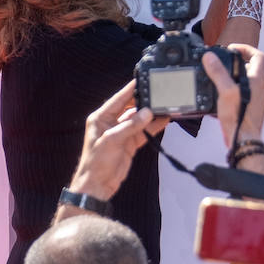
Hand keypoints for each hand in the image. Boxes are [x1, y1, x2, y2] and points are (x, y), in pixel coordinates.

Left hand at [67, 80, 169, 202]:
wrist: (98, 185)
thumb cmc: (96, 162)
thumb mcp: (112, 141)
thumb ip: (130, 126)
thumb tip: (147, 113)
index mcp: (101, 118)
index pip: (119, 98)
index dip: (131, 88)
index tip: (144, 79)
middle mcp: (112, 122)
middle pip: (132, 107)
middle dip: (146, 101)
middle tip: (161, 93)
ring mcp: (122, 132)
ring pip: (140, 118)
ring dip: (152, 114)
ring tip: (167, 106)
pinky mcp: (131, 142)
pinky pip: (145, 130)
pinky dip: (155, 125)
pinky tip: (166, 119)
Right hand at [202, 43, 263, 146]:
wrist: (244, 138)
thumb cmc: (239, 116)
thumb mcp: (225, 91)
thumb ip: (218, 73)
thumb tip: (210, 57)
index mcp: (258, 79)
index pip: (258, 55)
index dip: (246, 48)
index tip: (232, 48)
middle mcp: (261, 87)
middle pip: (252, 66)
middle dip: (237, 61)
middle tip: (223, 62)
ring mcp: (258, 97)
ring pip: (248, 79)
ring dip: (235, 75)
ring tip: (220, 77)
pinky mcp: (252, 106)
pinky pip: (245, 91)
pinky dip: (235, 88)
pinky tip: (222, 94)